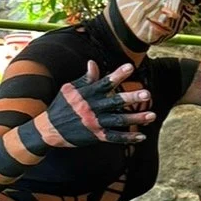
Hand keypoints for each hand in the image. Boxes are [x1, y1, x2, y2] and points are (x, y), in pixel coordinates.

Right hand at [38, 62, 153, 148]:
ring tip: (152, 115)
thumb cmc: (61, 105)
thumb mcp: (70, 89)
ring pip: (118, 120)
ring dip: (136, 118)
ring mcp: (94, 122)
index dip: (118, 75)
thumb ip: (86, 78)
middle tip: (147, 94)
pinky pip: (115, 137)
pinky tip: (142, 136)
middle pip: (115, 102)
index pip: (105, 82)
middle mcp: (92, 107)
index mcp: (87, 93)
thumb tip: (94, 63)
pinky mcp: (96, 136)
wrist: (48, 129)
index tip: (130, 67)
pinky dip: (128, 138)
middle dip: (131, 98)